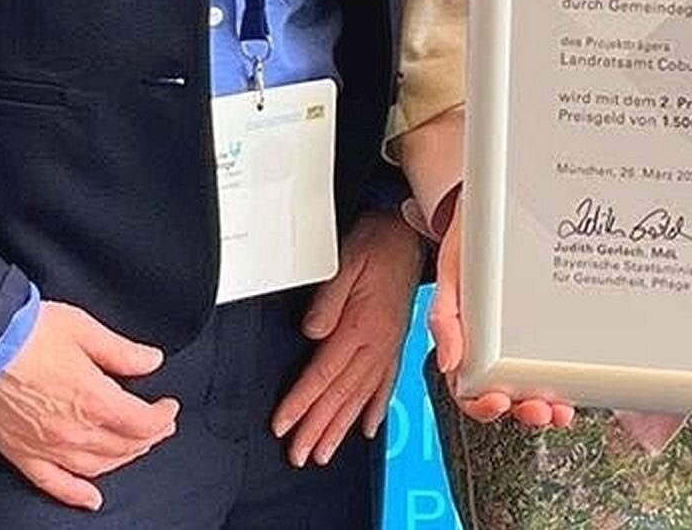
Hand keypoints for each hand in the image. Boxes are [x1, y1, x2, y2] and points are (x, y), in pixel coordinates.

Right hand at [0, 301, 179, 510]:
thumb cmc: (28, 331)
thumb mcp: (85, 329)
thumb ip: (122, 352)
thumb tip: (152, 361)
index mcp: (93, 398)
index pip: (141, 422)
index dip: (162, 418)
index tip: (168, 407)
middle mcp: (73, 430)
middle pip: (124, 446)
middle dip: (148, 437)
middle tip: (158, 425)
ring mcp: (48, 447)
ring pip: (97, 467)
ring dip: (122, 459)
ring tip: (134, 447)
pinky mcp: (23, 454)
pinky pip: (55, 484)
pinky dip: (76, 495)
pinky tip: (92, 499)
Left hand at [271, 211, 424, 464]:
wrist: (409, 236)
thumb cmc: (378, 244)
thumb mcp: (346, 261)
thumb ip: (328, 299)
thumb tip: (311, 332)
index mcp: (360, 327)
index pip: (323, 375)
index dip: (301, 403)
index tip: (283, 426)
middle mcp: (376, 344)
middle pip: (340, 395)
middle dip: (316, 429)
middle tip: (298, 455)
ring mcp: (387, 347)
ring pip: (360, 397)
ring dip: (340, 428)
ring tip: (323, 453)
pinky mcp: (394, 345)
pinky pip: (385, 385)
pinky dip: (375, 410)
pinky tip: (368, 429)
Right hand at [429, 197, 574, 428]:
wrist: (498, 207)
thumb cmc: (470, 242)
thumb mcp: (451, 273)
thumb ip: (443, 316)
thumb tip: (448, 362)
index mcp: (467, 341)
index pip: (468, 388)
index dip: (481, 404)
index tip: (496, 401)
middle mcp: (496, 349)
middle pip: (507, 395)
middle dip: (522, 410)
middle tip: (537, 409)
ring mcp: (524, 342)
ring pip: (534, 387)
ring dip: (547, 406)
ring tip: (560, 409)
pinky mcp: (549, 330)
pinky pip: (556, 363)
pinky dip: (566, 382)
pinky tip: (576, 387)